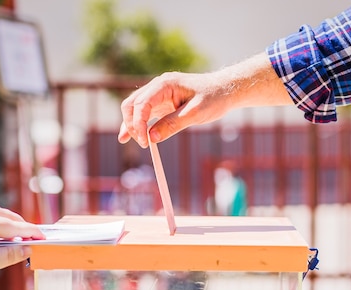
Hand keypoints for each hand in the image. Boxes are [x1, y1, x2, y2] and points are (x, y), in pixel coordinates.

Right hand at [118, 52, 291, 146]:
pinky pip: (144, 113)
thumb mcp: (195, 113)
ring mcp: (159, 94)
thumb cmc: (213, 98)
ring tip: (124, 140)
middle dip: (131, 124)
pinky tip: (131, 136)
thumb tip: (151, 138)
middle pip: (132, 104)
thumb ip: (173, 124)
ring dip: (130, 124)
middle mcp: (158, 87)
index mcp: (164, 85)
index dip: (139, 124)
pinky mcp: (162, 102)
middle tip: (142, 143)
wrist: (225, 90)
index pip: (142, 104)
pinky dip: (138, 123)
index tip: (145, 142)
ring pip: (135, 108)